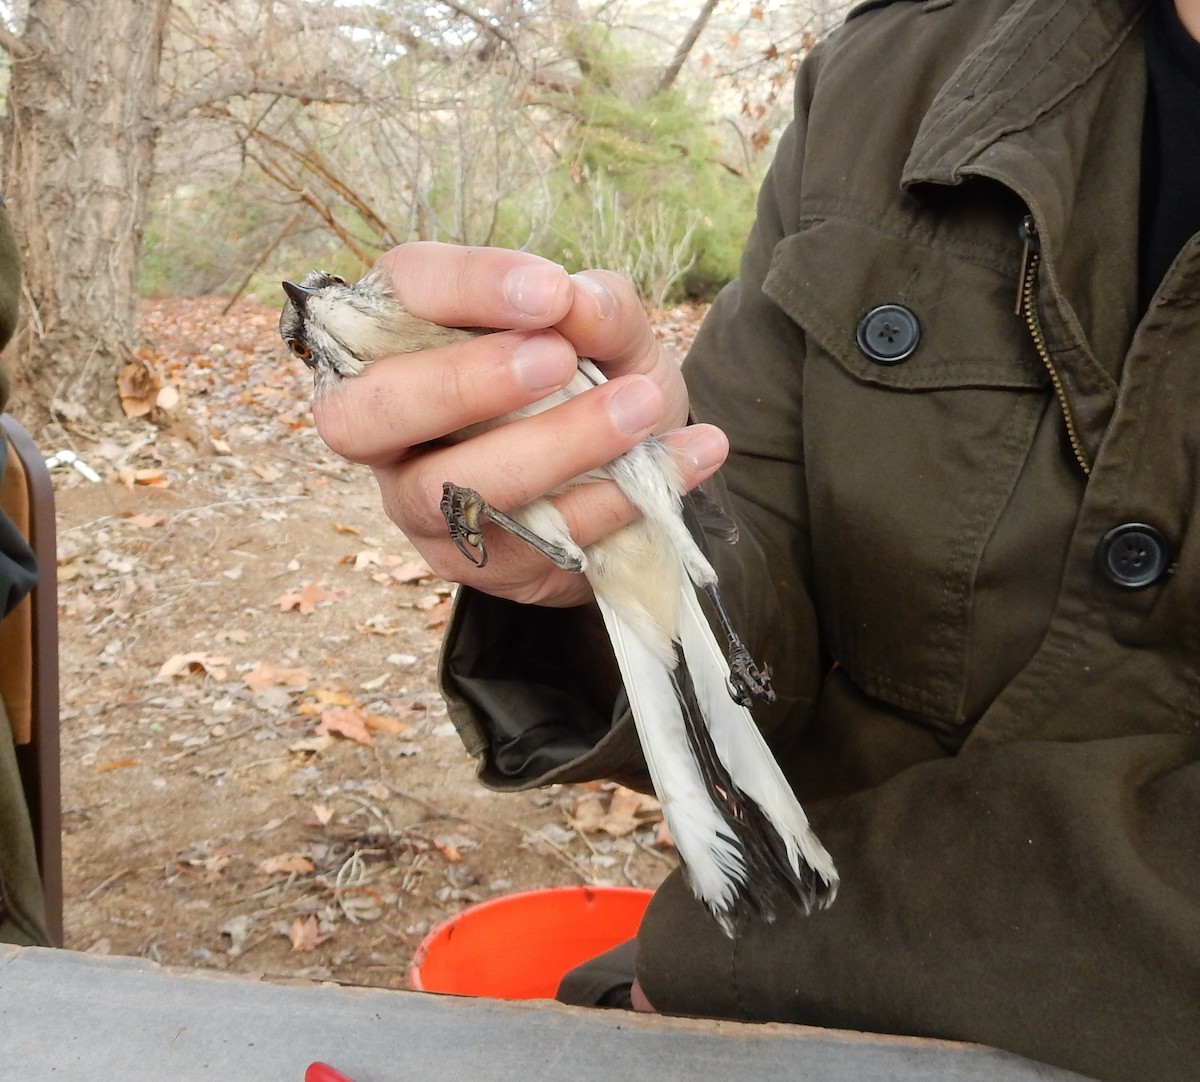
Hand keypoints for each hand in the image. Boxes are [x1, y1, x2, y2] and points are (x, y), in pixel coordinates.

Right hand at [312, 242, 728, 607]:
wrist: (630, 477)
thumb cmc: (599, 384)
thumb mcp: (613, 335)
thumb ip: (598, 309)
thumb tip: (576, 303)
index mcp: (406, 337)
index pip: (401, 292)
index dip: (465, 287)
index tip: (550, 291)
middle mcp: (389, 428)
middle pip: (369, 412)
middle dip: (465, 383)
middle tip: (559, 359)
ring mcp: (419, 504)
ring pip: (451, 490)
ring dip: (551, 448)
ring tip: (640, 410)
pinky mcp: (470, 563)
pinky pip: (525, 543)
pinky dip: (608, 502)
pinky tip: (676, 463)